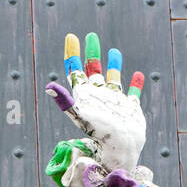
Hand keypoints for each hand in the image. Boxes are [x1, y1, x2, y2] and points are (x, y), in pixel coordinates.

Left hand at [45, 32, 145, 176]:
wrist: (120, 150)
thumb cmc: (100, 134)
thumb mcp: (80, 115)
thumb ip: (65, 100)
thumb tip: (48, 85)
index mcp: (85, 96)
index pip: (75, 71)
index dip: (72, 54)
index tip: (71, 36)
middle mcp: (98, 97)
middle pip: (93, 70)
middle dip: (91, 54)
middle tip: (90, 35)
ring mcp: (114, 102)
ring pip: (112, 79)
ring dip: (113, 65)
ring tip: (114, 51)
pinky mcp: (129, 109)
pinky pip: (133, 94)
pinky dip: (135, 85)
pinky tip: (138, 76)